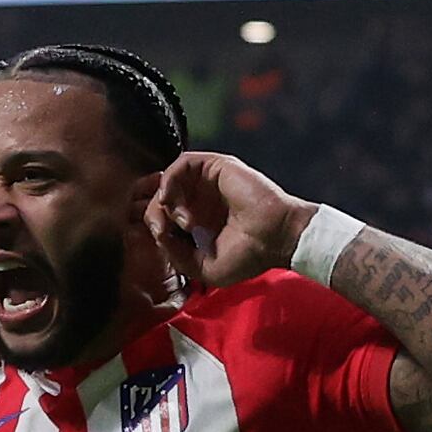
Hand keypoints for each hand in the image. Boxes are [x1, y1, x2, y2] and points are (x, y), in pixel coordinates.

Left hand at [144, 150, 312, 289]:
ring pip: (170, 179)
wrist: (276, 239)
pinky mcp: (217, 167)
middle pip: (163, 197)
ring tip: (179, 220)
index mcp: (200, 222)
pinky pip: (182, 163)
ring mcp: (209, 182)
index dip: (156, 226)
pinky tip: (172, 200)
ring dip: (164, 199)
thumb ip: (177, 255)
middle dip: (155, 214)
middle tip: (163, 230)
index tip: (163, 241)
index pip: (165, 216)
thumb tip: (158, 235)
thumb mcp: (204, 268)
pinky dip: (170, 179)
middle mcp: (202, 200)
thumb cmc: (249, 256)